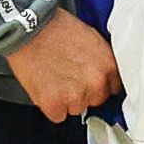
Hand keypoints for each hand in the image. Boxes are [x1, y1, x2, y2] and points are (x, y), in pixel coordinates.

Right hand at [4, 6, 119, 119]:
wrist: (29, 28)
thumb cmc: (57, 28)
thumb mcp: (93, 39)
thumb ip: (102, 61)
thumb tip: (105, 75)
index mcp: (109, 66)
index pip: (114, 89)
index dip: (99, 85)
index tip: (90, 82)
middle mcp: (96, 83)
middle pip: (95, 100)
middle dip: (83, 92)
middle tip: (67, 75)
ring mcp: (76, 95)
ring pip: (76, 108)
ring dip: (66, 99)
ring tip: (54, 78)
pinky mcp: (54, 104)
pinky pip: (57, 115)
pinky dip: (50, 106)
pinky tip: (45, 87)